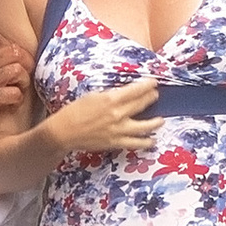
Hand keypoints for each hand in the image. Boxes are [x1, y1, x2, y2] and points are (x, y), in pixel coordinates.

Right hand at [0, 34, 31, 139]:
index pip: (9, 47)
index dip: (22, 56)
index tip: (23, 68)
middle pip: (15, 54)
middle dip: (26, 66)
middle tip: (23, 78)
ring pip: (17, 70)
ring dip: (23, 81)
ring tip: (19, 89)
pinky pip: (14, 93)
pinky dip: (18, 99)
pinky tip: (13, 103)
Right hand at [46, 76, 161, 157]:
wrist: (64, 132)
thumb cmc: (75, 111)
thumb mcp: (93, 96)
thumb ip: (111, 95)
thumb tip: (124, 94)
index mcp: (111, 99)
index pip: (136, 90)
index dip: (148, 85)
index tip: (154, 82)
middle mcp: (118, 114)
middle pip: (142, 105)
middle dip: (152, 98)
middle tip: (156, 95)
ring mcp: (119, 130)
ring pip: (145, 127)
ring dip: (155, 122)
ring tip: (161, 120)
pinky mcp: (116, 143)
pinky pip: (135, 143)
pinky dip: (146, 142)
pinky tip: (151, 140)